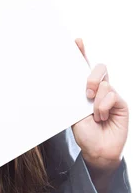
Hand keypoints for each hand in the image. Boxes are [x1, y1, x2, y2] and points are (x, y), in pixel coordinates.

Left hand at [72, 38, 128, 167]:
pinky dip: (103, 107)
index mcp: (85, 90)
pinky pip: (112, 95)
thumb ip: (77, 97)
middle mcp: (100, 90)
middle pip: (99, 68)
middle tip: (86, 93)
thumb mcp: (75, 112)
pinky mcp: (121, 104)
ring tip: (94, 115)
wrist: (97, 150)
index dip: (82, 53)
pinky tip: (102, 118)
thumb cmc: (85, 133)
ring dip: (96, 101)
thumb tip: (71, 82)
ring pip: (105, 84)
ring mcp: (111, 96)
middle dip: (91, 77)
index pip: (85, 67)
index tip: (76, 42)